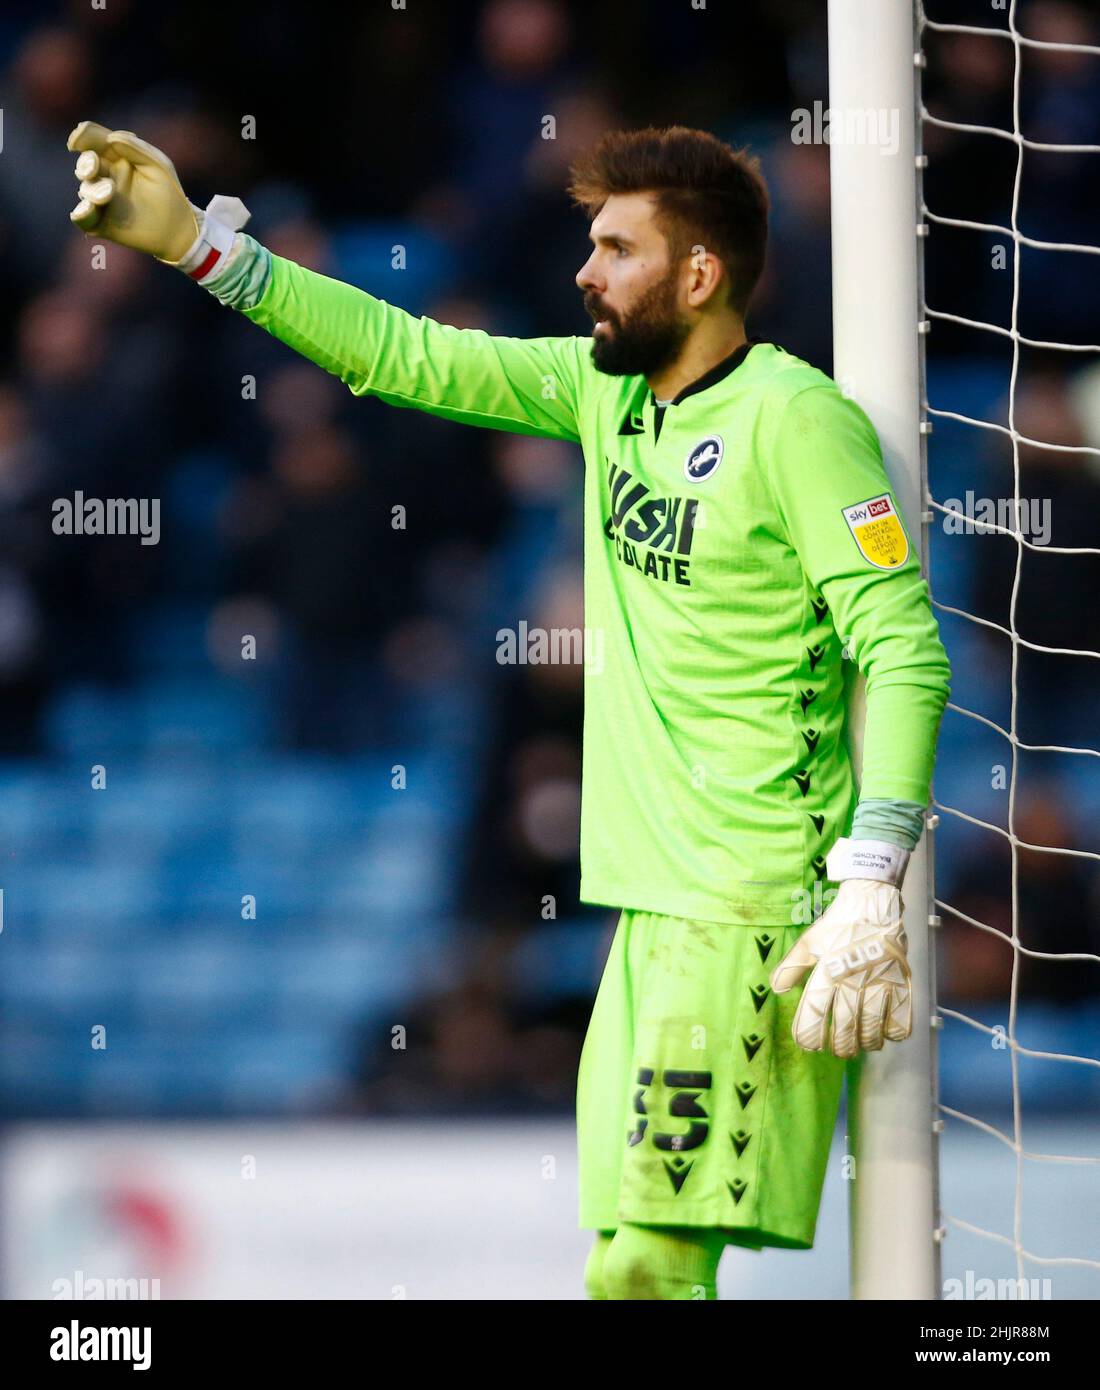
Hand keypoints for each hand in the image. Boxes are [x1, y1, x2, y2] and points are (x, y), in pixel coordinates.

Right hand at [67, 120, 200, 263]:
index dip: (85, 137)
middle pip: (86, 165)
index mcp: (117, 159)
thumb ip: (135, 148)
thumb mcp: (157, 165)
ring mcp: (102, 201)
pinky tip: (89, 208)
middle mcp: (105, 178)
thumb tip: (110, 137)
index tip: (80, 134)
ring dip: (94, 189)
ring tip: (110, 191)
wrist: (179, 230)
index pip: (95, 143)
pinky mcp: (101, 224)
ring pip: (86, 190)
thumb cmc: (170, 193)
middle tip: (93, 166)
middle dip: (86, 164)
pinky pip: (82, 217)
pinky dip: (81, 213)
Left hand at [770, 878, 911, 1058]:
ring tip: (860, 1047)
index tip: (808, 1045)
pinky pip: (901, 1013)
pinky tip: (887, 1035)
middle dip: (840, 1045)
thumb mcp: (809, 942)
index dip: (810, 1032)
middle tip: (837, 1051)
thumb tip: (776, 989)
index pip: (816, 1009)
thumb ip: (791, 966)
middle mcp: (853, 977)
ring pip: (873, 1023)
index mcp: (828, 969)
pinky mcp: (900, 978)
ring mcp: (880, 979)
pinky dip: (894, 1030)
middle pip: (846, 1023)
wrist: (872, 901)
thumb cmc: (838, 924)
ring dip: (866, 1041)